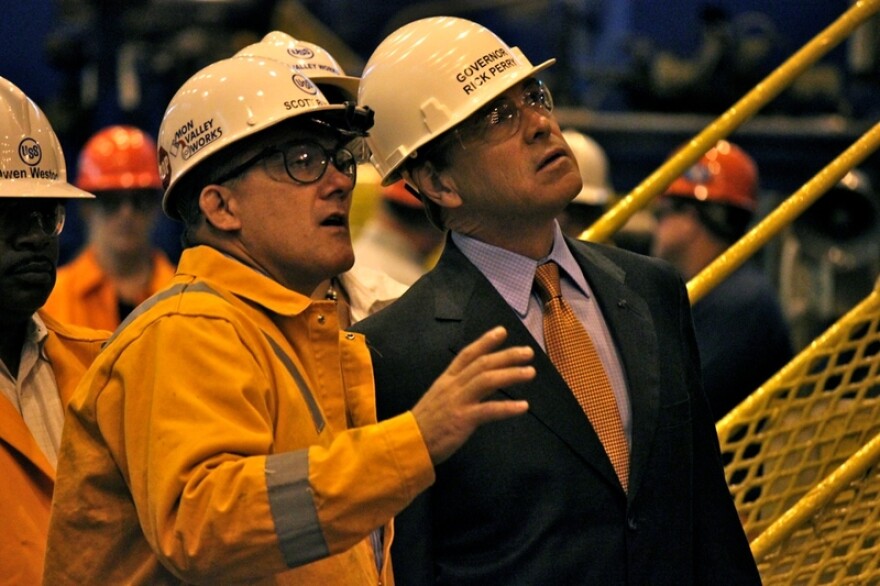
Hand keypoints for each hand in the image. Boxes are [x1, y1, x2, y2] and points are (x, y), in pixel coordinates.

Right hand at [411, 326, 533, 464]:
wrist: (408, 444)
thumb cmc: (424, 424)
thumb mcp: (438, 398)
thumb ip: (455, 390)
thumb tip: (475, 384)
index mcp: (446, 380)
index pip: (467, 354)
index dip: (485, 341)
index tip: (502, 331)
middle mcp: (452, 386)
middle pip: (482, 364)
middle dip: (506, 355)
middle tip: (528, 352)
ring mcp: (457, 402)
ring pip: (487, 380)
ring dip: (511, 374)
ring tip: (530, 372)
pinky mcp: (462, 420)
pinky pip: (489, 410)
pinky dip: (508, 407)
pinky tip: (523, 406)